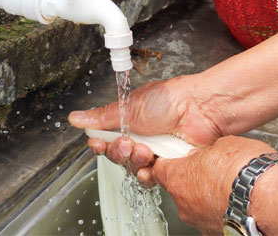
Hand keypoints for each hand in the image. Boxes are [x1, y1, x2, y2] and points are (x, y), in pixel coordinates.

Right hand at [68, 75, 226, 180]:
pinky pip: (151, 177)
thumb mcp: (130, 107)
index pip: (107, 138)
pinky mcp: (169, 164)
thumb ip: (102, 117)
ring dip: (134, 160)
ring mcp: (156, 150)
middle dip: (118, 151)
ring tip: (145, 149)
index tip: (98, 142)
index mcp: (131, 120)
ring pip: (132, 167)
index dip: (101, 143)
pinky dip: (148, 173)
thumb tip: (76, 117)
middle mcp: (142, 136)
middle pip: (118, 155)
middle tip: (127, 143)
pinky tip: (151, 164)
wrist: (200, 109)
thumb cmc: (171, 99)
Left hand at [151, 135, 275, 233]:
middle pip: (179, 189)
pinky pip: (214, 218)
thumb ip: (209, 151)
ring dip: (209, 196)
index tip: (179, 158)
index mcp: (178, 177)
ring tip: (231, 186)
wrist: (269, 198)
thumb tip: (210, 153)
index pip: (160, 169)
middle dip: (194, 179)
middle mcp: (184, 204)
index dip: (170, 161)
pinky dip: (223, 210)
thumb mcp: (225, 144)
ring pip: (197, 206)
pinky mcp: (218, 233)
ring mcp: (200, 222)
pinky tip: (238, 200)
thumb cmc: (247, 170)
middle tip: (213, 170)